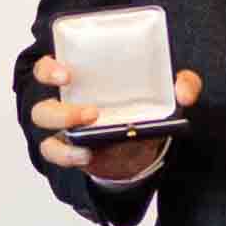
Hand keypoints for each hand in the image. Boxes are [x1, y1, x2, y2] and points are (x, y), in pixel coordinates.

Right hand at [28, 51, 202, 187]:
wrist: (142, 145)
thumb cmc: (143, 108)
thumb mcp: (165, 93)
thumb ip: (182, 84)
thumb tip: (184, 92)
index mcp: (80, 80)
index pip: (47, 69)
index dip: (49, 69)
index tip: (67, 72)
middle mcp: (65, 102)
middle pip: (42, 105)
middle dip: (61, 110)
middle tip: (92, 111)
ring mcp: (65, 129)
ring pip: (45, 131)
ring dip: (65, 130)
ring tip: (93, 130)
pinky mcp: (70, 150)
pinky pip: (56, 153)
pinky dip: (68, 155)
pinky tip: (87, 155)